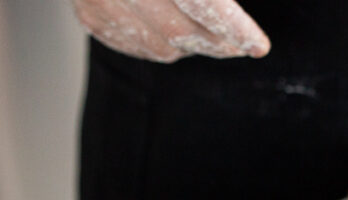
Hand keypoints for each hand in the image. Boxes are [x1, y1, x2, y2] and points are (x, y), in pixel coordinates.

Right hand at [72, 0, 268, 62]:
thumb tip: (230, 14)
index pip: (202, 1)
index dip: (235, 28)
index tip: (259, 46)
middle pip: (181, 32)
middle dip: (219, 43)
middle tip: (242, 43)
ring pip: (162, 46)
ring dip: (194, 45)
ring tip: (209, 31)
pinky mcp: (88, 14)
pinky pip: (138, 46)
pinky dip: (164, 44)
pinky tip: (175, 27)